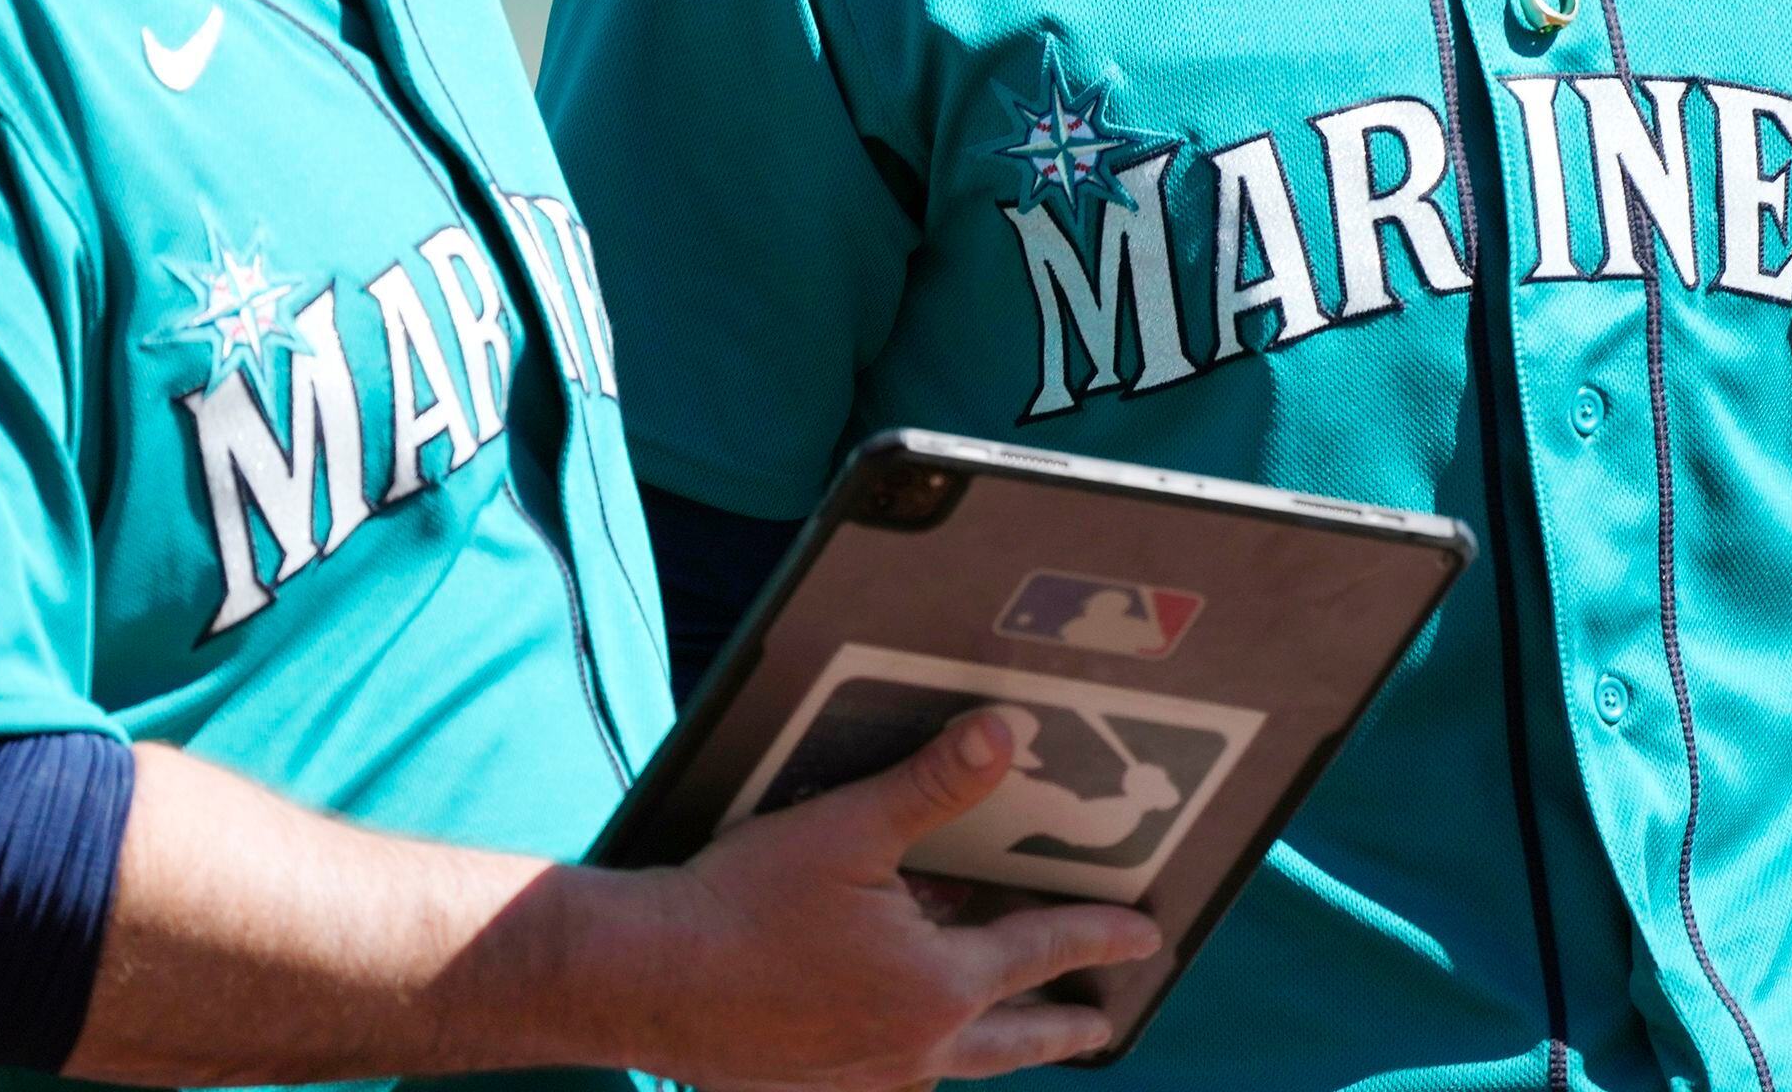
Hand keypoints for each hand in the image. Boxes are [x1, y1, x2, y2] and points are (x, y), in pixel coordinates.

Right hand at [636, 709, 1165, 1091]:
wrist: (646, 979)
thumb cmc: (744, 901)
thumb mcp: (850, 829)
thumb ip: (935, 785)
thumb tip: (1006, 734)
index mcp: (937, 986)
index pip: (1038, 952)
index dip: (1095, 936)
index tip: (1145, 937)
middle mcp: (912, 1047)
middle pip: (1012, 1040)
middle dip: (1061, 1029)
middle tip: (1101, 1026)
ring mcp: (861, 1081)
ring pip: (949, 1067)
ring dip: (986, 1048)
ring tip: (1001, 1035)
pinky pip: (885, 1085)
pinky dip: (908, 1064)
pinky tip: (897, 1049)